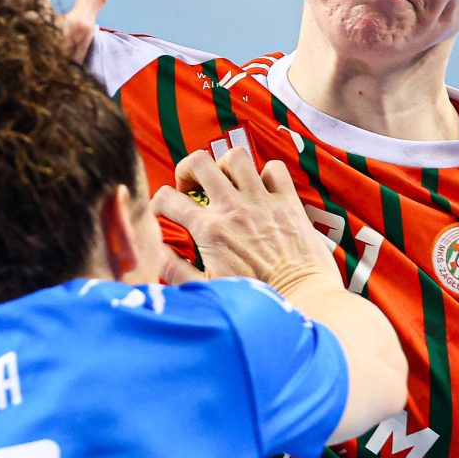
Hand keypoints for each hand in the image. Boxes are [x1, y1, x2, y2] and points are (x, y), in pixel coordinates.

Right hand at [152, 149, 340, 295]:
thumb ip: (175, 269)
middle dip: (187, 170)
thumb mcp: (206, 289)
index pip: (168, 199)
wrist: (302, 300)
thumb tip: (156, 251)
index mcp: (209, 230)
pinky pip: (274, 169)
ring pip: (236, 157)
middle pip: (199, 163)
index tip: (163, 213)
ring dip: (224, 165)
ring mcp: (262, 201)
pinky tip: (260, 189)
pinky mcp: (288, 202)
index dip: (158, 203)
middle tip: (190, 187)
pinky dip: (265, 173)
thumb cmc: (254, 300)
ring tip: (224, 182)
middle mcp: (234, 208)